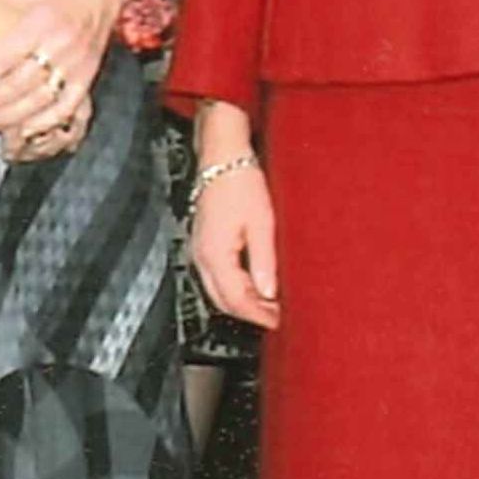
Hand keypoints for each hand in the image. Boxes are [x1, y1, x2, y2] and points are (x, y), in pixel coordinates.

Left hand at [0, 0, 113, 163]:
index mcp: (41, 21)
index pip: (5, 58)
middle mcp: (60, 43)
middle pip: (21, 83)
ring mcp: (76, 63)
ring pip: (41, 99)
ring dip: (14, 115)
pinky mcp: (87, 76)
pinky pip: (66, 107)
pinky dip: (45, 122)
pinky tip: (26, 128)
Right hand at [189, 142, 280, 328]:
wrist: (222, 157)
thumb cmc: (240, 182)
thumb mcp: (262, 223)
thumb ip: (264, 261)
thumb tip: (268, 292)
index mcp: (215, 254)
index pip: (236, 300)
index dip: (258, 315)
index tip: (279, 321)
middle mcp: (201, 256)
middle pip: (223, 301)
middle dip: (250, 313)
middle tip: (277, 317)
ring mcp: (199, 250)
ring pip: (217, 291)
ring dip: (242, 302)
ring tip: (269, 303)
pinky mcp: (203, 243)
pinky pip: (215, 277)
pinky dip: (234, 287)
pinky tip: (254, 283)